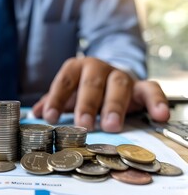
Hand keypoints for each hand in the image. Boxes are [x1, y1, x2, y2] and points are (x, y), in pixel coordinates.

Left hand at [32, 57, 169, 131]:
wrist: (110, 77)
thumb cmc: (84, 89)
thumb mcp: (67, 94)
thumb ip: (53, 101)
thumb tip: (34, 114)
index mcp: (77, 68)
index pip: (64, 81)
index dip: (56, 98)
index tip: (50, 118)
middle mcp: (98, 68)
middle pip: (92, 82)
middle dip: (87, 103)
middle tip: (83, 125)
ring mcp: (120, 75)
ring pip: (119, 85)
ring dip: (115, 105)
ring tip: (111, 126)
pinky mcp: (140, 85)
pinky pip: (151, 89)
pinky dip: (157, 101)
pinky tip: (160, 116)